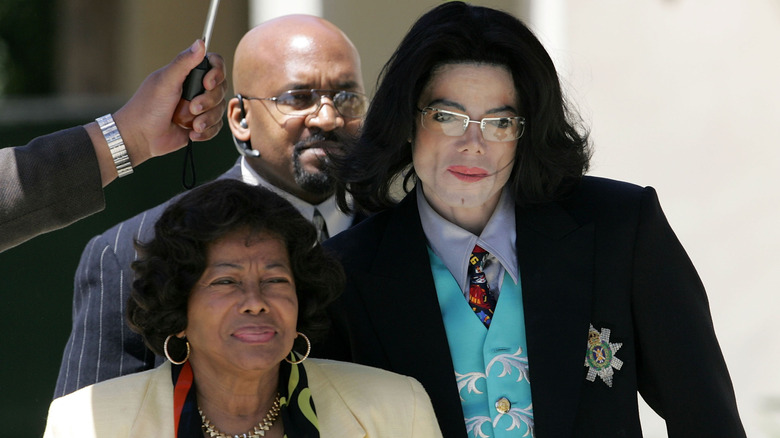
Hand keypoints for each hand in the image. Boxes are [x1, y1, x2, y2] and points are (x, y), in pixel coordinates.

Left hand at [112, 39, 226, 164]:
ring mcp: (200, 107)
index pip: (215, 65)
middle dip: (209, 102)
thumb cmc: (148, 107)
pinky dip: (206, 132)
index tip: (207, 84)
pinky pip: (216, 127)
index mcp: (188, 74)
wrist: (141, 137)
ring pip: (220, 110)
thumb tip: (200, 42)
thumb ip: (183, 62)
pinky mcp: (201, 125)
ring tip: (192, 126)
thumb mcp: (165, 81)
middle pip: (221, 89)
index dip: (217, 74)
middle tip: (192, 108)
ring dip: (207, 119)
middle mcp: (196, 88)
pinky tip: (192, 134)